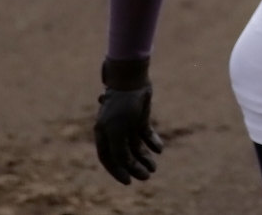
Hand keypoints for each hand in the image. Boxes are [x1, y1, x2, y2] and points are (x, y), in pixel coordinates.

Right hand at [93, 59, 162, 184]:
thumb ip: (119, 151)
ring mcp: (128, 124)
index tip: (128, 182)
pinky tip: (158, 148)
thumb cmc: (121, 104)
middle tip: (147, 175)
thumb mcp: (117, 130)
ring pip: (136, 147)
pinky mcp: (140, 118)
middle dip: (134, 167)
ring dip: (144, 158)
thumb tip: (127, 167)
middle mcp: (114, 131)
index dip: (116, 171)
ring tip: (153, 167)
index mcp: (103, 133)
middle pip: (124, 155)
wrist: (131, 79)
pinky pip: (146, 135)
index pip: (107, 158)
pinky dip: (152, 143)